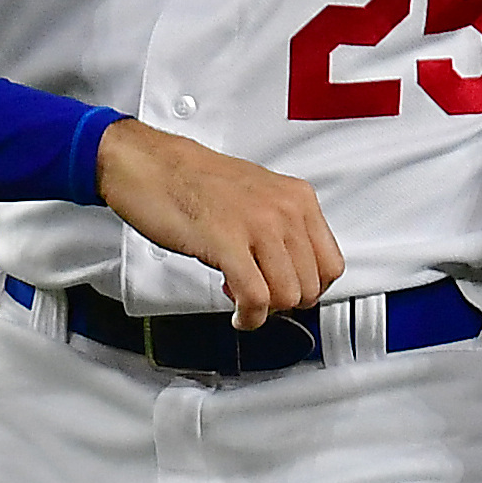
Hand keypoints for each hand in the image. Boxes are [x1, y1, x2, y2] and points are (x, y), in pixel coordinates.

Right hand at [93, 119, 344, 327]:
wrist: (150, 165)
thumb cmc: (192, 178)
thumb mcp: (257, 193)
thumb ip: (280, 225)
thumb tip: (290, 264)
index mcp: (296, 198)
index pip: (331, 263)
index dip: (310, 287)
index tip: (288, 290)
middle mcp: (283, 210)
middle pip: (311, 285)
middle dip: (285, 302)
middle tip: (261, 297)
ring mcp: (257, 226)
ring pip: (287, 295)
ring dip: (266, 311)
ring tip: (245, 303)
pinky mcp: (228, 244)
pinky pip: (256, 298)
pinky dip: (250, 317)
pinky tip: (239, 315)